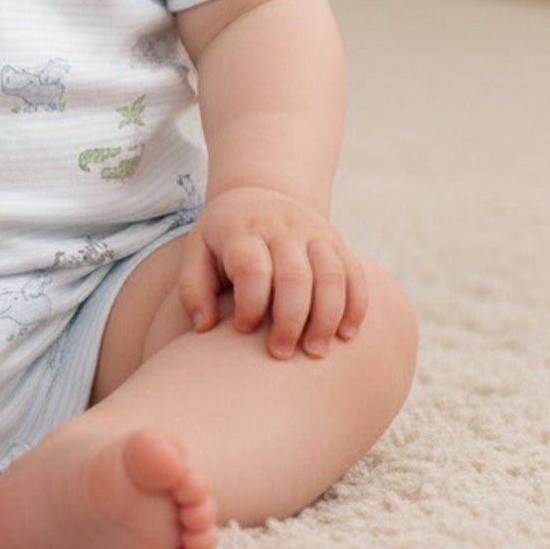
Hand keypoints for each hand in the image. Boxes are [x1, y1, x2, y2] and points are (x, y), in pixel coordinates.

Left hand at [178, 187, 367, 359]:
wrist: (258, 194)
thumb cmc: (223, 239)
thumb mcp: (197, 252)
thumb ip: (193, 288)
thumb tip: (204, 327)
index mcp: (241, 231)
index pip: (252, 269)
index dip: (250, 304)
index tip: (242, 328)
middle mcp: (281, 229)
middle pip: (295, 276)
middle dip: (290, 321)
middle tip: (280, 353)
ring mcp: (313, 233)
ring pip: (331, 275)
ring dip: (327, 318)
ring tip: (314, 352)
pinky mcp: (337, 243)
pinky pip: (354, 274)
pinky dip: (356, 305)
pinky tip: (346, 336)